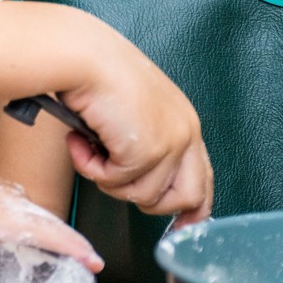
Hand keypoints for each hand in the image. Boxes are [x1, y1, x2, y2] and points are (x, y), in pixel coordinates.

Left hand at [0, 140, 101, 282]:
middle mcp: (3, 196)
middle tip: (91, 267)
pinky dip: (43, 224)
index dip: (71, 244)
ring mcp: (4, 189)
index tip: (93, 261)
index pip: (42, 227)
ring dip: (60, 234)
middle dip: (74, 243)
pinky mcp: (1, 188)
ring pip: (40, 214)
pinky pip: (29, 208)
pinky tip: (43, 241)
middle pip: (49, 221)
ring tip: (77, 259)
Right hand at [60, 14, 213, 223]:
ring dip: (106, 178)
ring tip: (87, 146)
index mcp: (184, 121)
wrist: (82, 56)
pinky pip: (115, 183)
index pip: (203, 178)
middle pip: (186, 198)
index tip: (180, 225)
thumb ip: (143, 139)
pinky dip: (90, 167)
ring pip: (144, 196)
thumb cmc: (95, 71)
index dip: (193, 209)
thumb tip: (133, 177)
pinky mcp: (147, 151)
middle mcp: (186, 133)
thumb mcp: (131, 110)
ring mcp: (171, 143)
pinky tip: (80, 140)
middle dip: (147, 201)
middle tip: (112, 179)